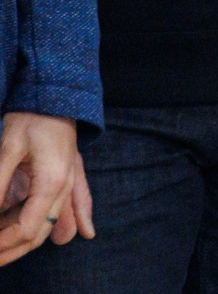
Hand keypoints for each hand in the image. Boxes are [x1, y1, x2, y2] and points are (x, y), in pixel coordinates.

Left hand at [0, 113, 85, 265]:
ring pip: (52, 223)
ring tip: (3, 251)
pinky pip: (72, 205)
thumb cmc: (32, 117)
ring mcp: (69, 182)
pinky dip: (73, 220)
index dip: (3, 244)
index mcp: (53, 182)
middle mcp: (65, 187)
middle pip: (41, 232)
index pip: (27, 228)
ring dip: (28, 241)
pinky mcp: (67, 176)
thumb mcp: (8, 149)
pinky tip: (83, 231)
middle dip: (12, 250)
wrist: (56, 93)